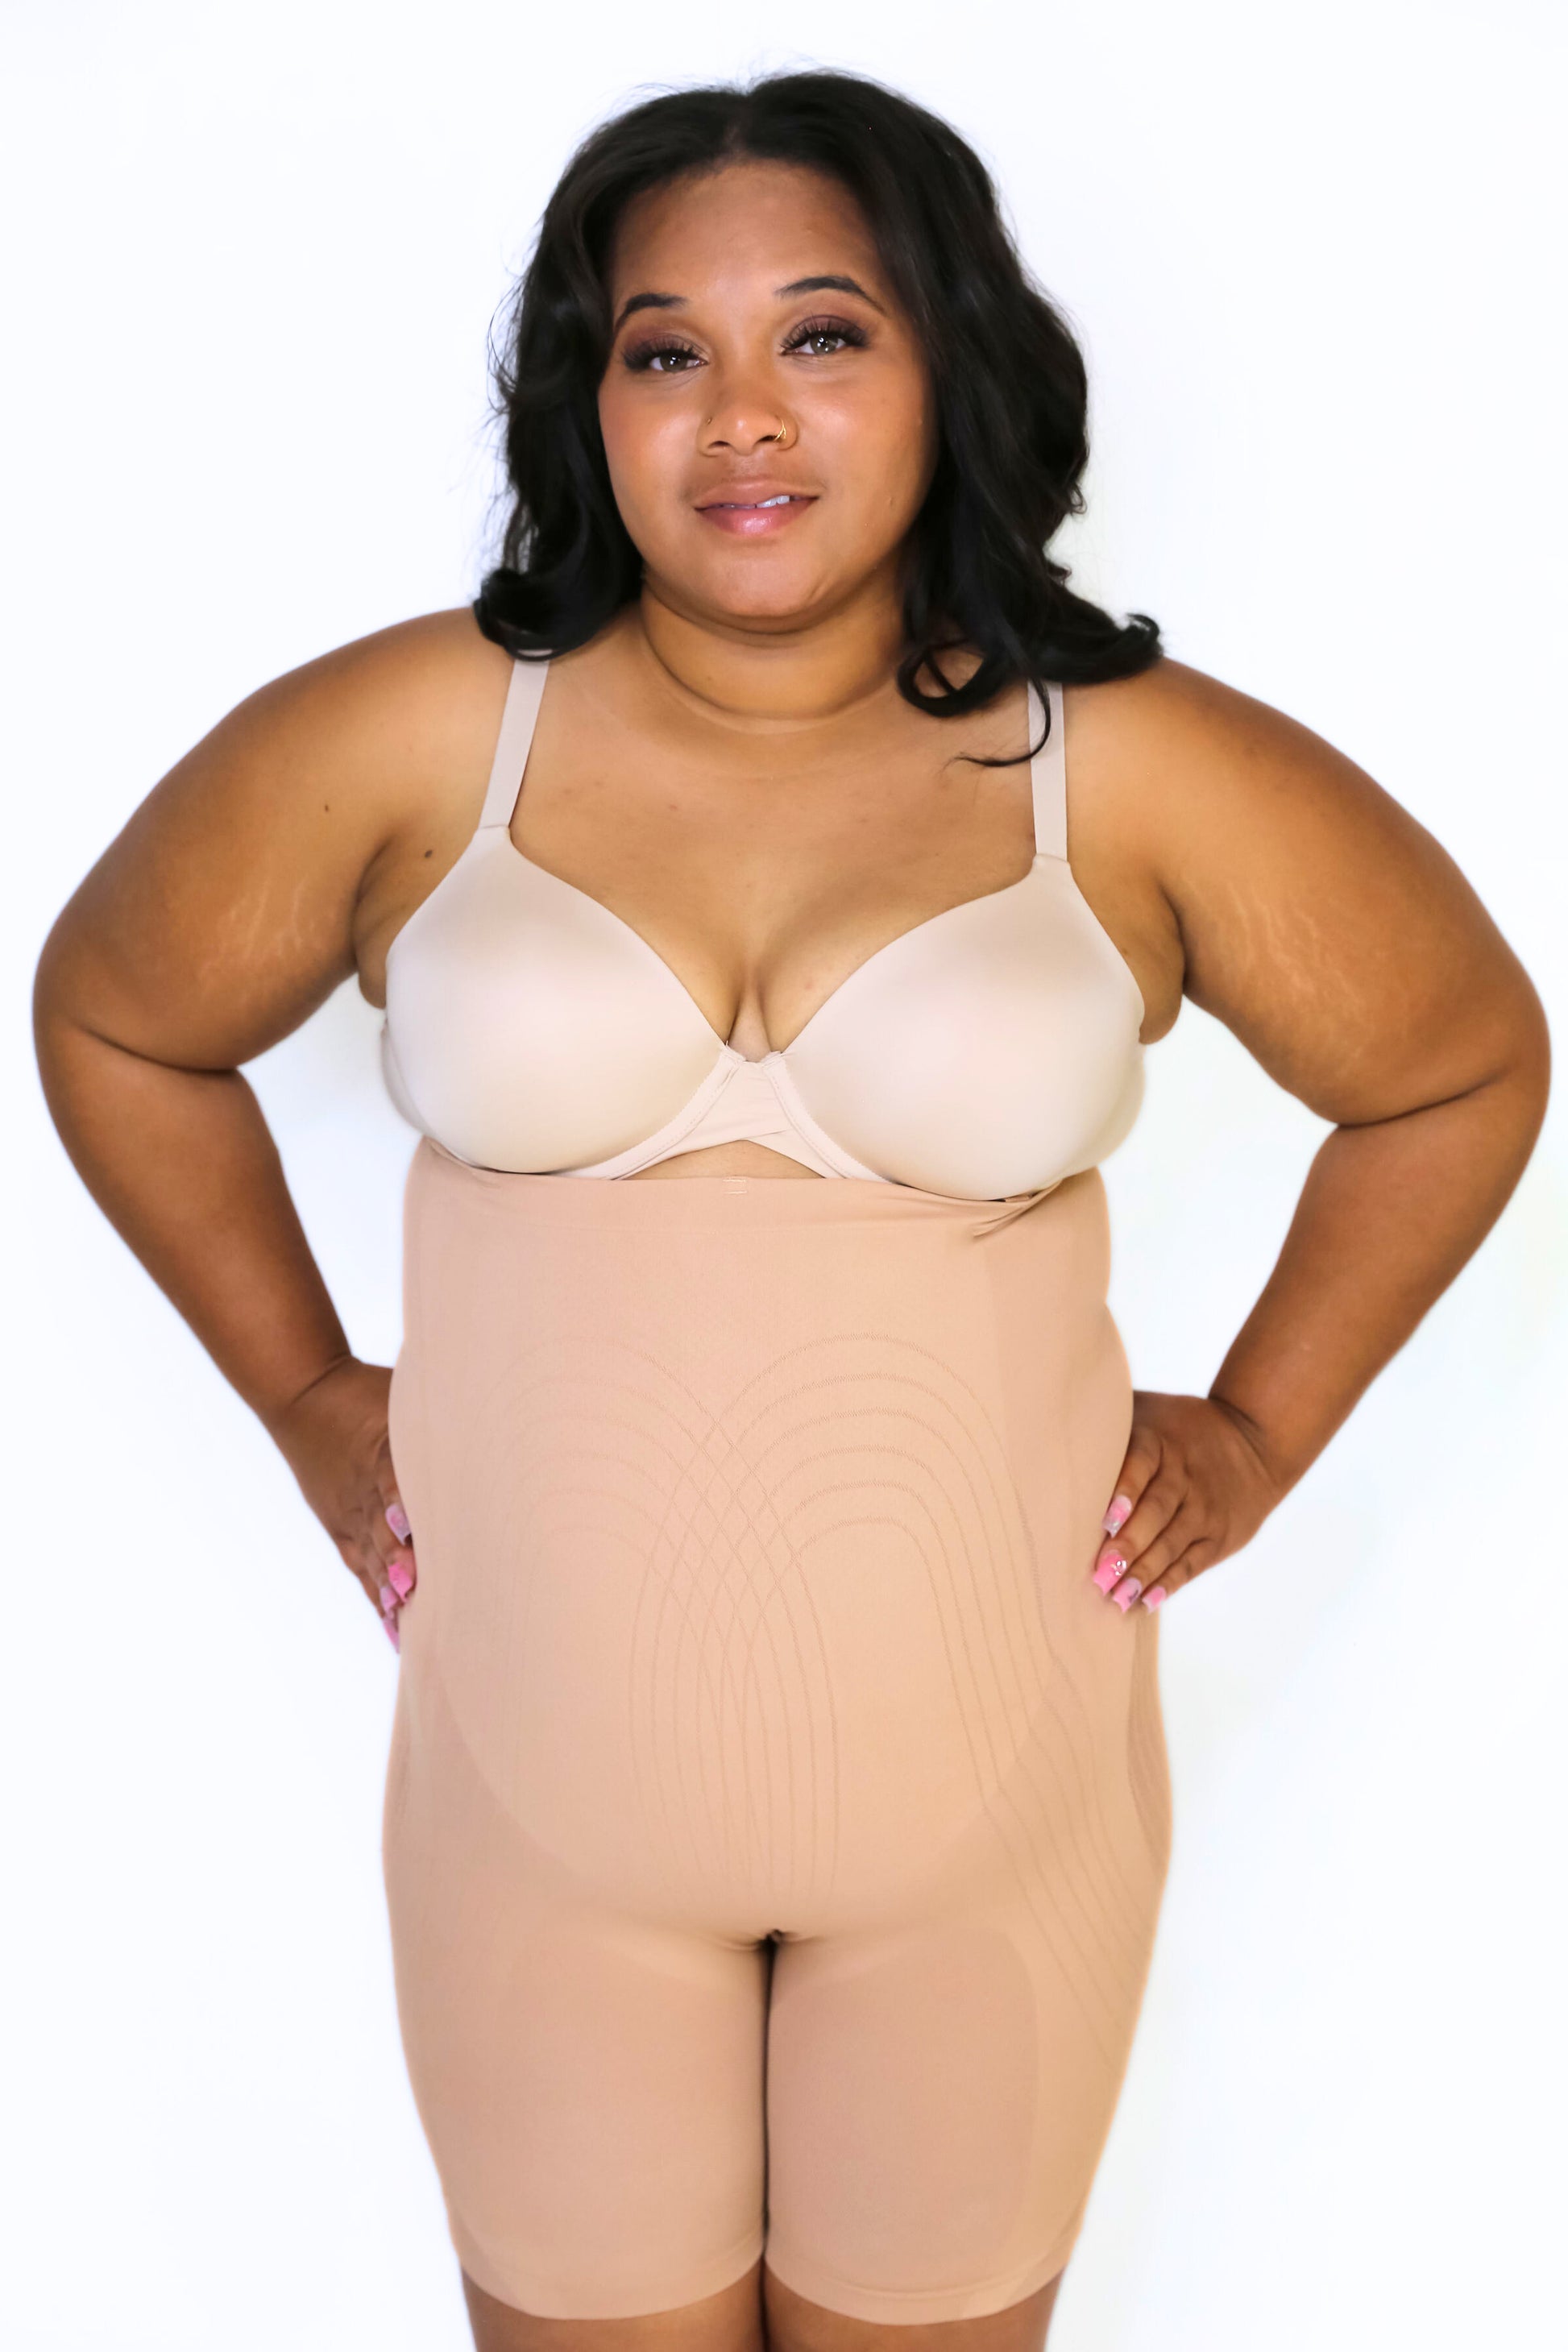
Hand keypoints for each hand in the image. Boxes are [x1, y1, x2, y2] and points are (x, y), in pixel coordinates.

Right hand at [266, 1356, 416, 1650]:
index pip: (392, 1480)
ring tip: (410, 1617)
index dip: (402, 1504)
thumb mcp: (402, 1392)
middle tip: (417, 1585)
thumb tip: (493, 1404)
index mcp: (377, 1450)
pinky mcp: (340, 1526)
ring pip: (371, 1555)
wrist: (302, 1395)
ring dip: (391, 1586)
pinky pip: (359, 1566)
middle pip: (382, 1528)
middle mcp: (362, 1489)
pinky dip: (377, 1593)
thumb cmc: (367, 1390)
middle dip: (400, 1560)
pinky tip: (394, 1624)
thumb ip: (442, 1406)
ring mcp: (349, 1512)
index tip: (414, 1529)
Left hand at [1090, 1391, 1280, 1615]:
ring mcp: (1205, 1508)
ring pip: (1173, 1543)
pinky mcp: (1219, 1536)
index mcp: (1160, 1441)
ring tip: (1116, 1597)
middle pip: (1158, 1511)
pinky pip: (1192, 1563)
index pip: (1143, 1464)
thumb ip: (1105, 1416)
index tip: (1106, 1519)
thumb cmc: (1175, 1426)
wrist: (1254, 1439)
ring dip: (1144, 1572)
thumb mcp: (1147, 1409)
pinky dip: (1169, 1583)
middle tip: (1101, 1573)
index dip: (1126, 1491)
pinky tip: (1145, 1601)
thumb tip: (1041, 1417)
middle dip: (1130, 1545)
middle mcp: (1185, 1475)